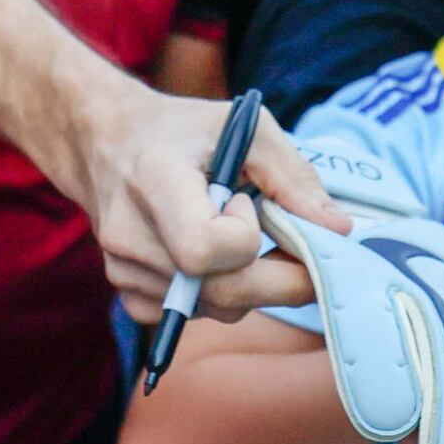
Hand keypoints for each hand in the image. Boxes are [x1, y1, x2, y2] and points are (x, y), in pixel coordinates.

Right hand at [63, 82, 339, 317]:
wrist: (106, 142)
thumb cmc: (183, 131)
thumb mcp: (243, 127)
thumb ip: (293, 175)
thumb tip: (337, 230)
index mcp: (154, 179)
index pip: (204, 248)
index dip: (244, 237)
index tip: (244, 202)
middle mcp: (129, 232)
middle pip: (218, 292)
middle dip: (276, 279)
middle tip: (296, 249)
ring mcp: (122, 268)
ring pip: (214, 309)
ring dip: (248, 283)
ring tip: (237, 236)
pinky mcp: (125, 292)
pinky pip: (191, 317)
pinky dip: (216, 296)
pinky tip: (212, 259)